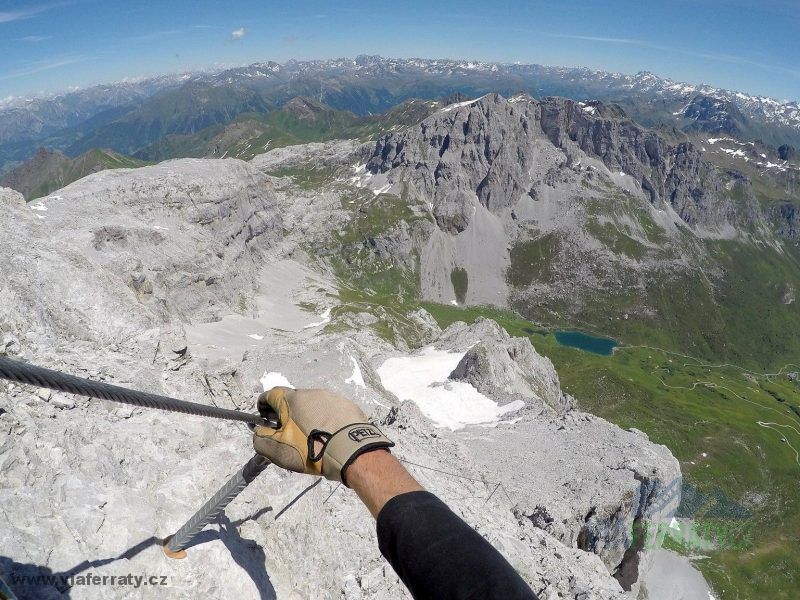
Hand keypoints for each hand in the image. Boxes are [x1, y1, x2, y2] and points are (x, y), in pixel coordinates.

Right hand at [252, 387, 393, 484]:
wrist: (351, 451)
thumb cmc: (311, 449)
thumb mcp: (278, 450)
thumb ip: (261, 439)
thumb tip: (259, 432)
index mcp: (293, 399)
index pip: (271, 394)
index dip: (264, 406)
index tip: (264, 419)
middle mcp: (312, 393)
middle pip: (293, 400)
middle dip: (287, 414)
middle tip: (289, 433)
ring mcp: (332, 397)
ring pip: (313, 405)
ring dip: (308, 417)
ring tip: (313, 436)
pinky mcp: (348, 406)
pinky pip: (331, 411)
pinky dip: (327, 420)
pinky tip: (330, 435)